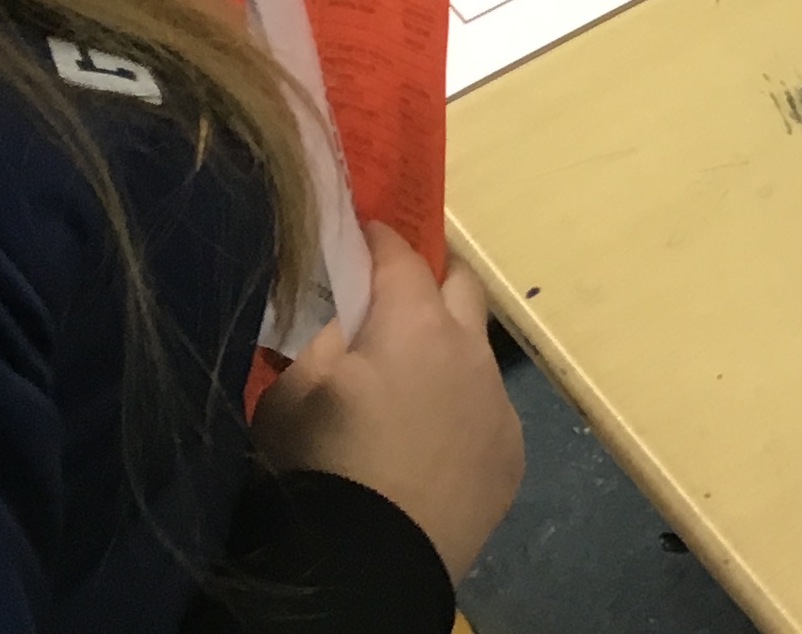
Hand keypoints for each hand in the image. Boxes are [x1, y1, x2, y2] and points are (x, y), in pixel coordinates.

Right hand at [252, 223, 525, 583]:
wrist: (368, 566)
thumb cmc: (320, 467)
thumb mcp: (290, 394)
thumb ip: (319, 340)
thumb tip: (341, 318)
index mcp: (414, 324)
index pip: (399, 254)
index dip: (377, 240)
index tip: (360, 235)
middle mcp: (470, 350)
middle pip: (461, 285)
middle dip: (430, 280)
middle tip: (395, 300)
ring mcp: (498, 403)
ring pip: (477, 351)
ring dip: (447, 352)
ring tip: (407, 385)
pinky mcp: (511, 453)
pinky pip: (487, 409)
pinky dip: (460, 409)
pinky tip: (430, 441)